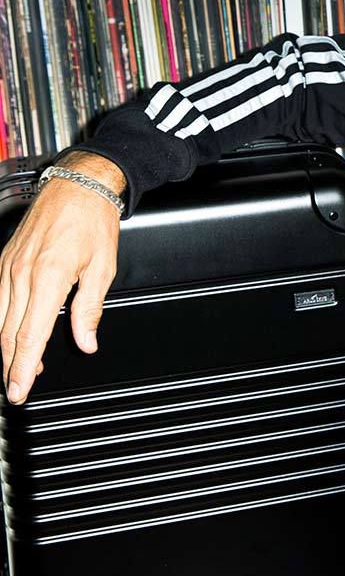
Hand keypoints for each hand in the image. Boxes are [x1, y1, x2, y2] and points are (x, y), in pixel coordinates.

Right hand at [0, 152, 123, 403]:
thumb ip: (90, 309)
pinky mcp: (5, 260)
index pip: (30, 334)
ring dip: (5, 347)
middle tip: (16, 390)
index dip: (24, 367)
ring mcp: (9, 266)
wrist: (78, 186)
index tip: (20, 389)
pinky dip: (3, 322)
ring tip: (17, 369)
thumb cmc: (93, 221)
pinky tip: (12, 334)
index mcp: (49, 276)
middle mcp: (22, 273)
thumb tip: (86, 342)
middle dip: (10, 365)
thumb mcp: (103, 267)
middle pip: (8, 332)